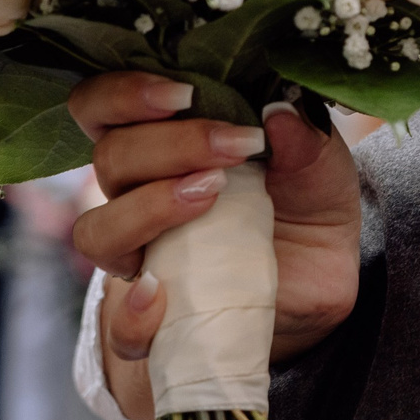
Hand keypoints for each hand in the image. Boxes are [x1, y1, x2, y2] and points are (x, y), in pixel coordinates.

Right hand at [67, 74, 362, 419]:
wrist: (319, 287)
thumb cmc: (305, 208)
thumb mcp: (322, 169)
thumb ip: (306, 141)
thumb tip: (280, 114)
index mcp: (162, 143)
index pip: (102, 106)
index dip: (124, 93)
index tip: (184, 94)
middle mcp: (136, 194)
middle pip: (110, 157)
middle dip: (170, 145)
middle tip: (235, 147)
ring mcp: (139, 257)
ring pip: (97, 231)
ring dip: (148, 208)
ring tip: (211, 196)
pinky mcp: (152, 319)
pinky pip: (119, 326)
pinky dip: (132, 313)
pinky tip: (163, 293)